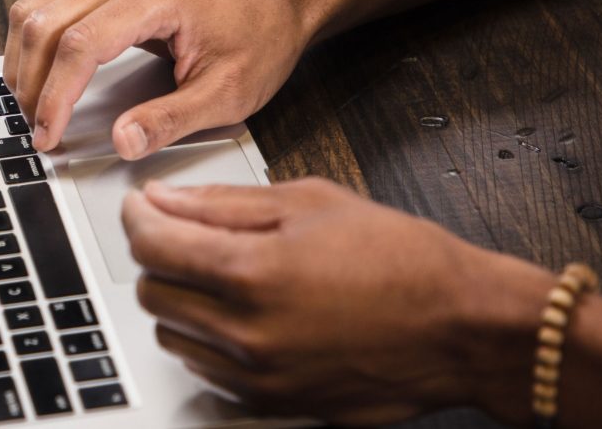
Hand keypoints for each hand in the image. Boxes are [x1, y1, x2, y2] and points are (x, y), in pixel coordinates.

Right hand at [2, 0, 315, 159]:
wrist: (277, 2)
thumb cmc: (260, 38)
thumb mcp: (227, 94)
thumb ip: (171, 120)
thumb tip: (121, 141)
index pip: (81, 44)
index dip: (56, 96)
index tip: (48, 136)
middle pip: (45, 24)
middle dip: (32, 85)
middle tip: (39, 132)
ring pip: (36, 12)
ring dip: (25, 64)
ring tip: (34, 110)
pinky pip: (49, 8)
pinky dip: (36, 47)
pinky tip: (42, 80)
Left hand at [121, 179, 556, 423]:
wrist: (463, 329)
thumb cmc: (404, 261)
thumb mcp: (312, 202)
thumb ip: (224, 202)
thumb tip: (166, 199)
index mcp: (253, 270)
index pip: (151, 244)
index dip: (137, 217)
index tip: (143, 207)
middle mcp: (247, 330)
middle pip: (151, 292)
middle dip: (159, 258)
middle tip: (185, 236)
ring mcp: (257, 373)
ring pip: (172, 335)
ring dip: (181, 302)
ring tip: (220, 278)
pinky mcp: (271, 402)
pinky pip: (206, 370)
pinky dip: (208, 340)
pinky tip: (242, 316)